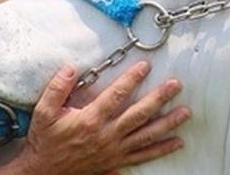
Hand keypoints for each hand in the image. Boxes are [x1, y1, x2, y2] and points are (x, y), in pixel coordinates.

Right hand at [10, 61, 189, 174]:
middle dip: (159, 98)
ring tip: (185, 111)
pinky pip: (143, 156)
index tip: (146, 66)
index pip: (117, 95)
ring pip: (146, 135)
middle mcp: (106, 135)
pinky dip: (162, 149)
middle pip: (139, 114)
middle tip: (175, 85)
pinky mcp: (117, 161)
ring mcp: (114, 150)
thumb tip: (70, 68)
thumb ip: (57, 88)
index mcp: (90, 119)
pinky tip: (177, 142)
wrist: (44, 171)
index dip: (132, 79)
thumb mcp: (44, 112)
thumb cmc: (45, 140)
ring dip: (167, 123)